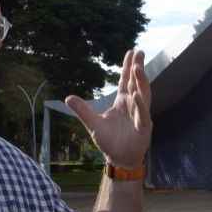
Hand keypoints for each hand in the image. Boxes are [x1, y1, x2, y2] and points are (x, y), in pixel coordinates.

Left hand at [66, 50, 151, 168]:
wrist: (120, 159)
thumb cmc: (109, 141)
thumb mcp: (93, 124)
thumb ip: (83, 110)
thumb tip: (68, 97)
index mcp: (123, 102)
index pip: (126, 81)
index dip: (128, 67)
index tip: (132, 52)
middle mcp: (134, 106)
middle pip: (136, 83)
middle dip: (137, 68)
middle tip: (138, 52)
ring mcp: (140, 116)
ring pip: (142, 95)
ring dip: (140, 82)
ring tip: (138, 68)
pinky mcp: (144, 128)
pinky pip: (142, 114)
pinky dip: (140, 105)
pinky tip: (136, 95)